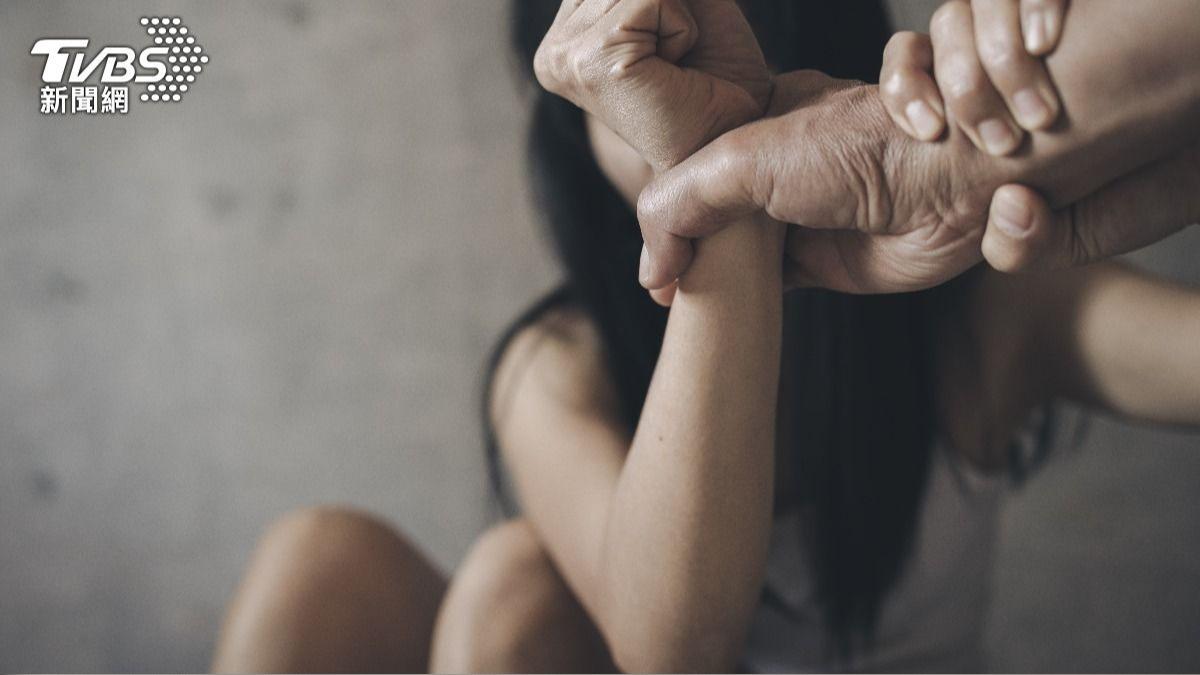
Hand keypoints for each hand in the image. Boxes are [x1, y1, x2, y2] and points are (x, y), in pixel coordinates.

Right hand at [533, 0, 771, 172]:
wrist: (733, 141)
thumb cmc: (718, 79)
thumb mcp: (680, 8)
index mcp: (565, 40)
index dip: (660, 3)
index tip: (668, 49)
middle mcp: (554, 52)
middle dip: (666, 4)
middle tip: (675, 58)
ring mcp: (565, 59)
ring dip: (675, 13)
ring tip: (673, 64)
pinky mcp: (590, 62)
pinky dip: (683, 26)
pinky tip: (674, 70)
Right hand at [638, 71, 994, 293]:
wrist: (953, 186)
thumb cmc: (861, 151)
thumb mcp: (744, 159)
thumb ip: (681, 202)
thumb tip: (652, 269)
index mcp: (757, 121)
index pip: (686, 168)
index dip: (662, 215)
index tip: (652, 264)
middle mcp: (775, 167)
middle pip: (707, 215)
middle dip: (683, 252)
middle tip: (668, 290)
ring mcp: (799, 217)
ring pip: (732, 255)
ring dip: (711, 282)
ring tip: (691, 304)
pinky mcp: (826, 264)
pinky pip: (769, 287)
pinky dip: (744, 303)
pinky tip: (731, 311)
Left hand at [878, 0, 1199, 272]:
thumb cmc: (1164, 176)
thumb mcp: (1086, 225)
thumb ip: (1028, 243)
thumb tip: (1003, 214)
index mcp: (992, 100)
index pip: (910, 71)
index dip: (902, 90)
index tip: (925, 130)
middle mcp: (1013, 48)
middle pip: (940, 28)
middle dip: (954, 81)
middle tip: (998, 138)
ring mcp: (1048, 14)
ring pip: (979, 0)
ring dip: (991, 51)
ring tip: (1038, 108)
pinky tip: (1047, 38)